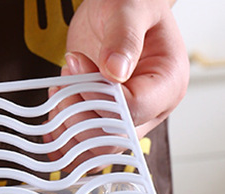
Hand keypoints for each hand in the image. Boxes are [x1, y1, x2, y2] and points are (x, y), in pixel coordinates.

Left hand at [65, 0, 188, 136]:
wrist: (122, 7)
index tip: (76, 63)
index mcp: (168, 84)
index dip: (99, 93)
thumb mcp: (131, 8)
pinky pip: (87, 148)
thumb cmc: (134, 3)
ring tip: (60, 88)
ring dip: (70, 124)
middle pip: (116, 138)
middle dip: (81, 111)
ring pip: (100, 149)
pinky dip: (65, 137)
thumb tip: (115, 70)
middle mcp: (152, 109)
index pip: (134, 109)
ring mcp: (130, 120)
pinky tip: (56, 109)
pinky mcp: (109, 122)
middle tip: (65, 77)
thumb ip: (124, 38)